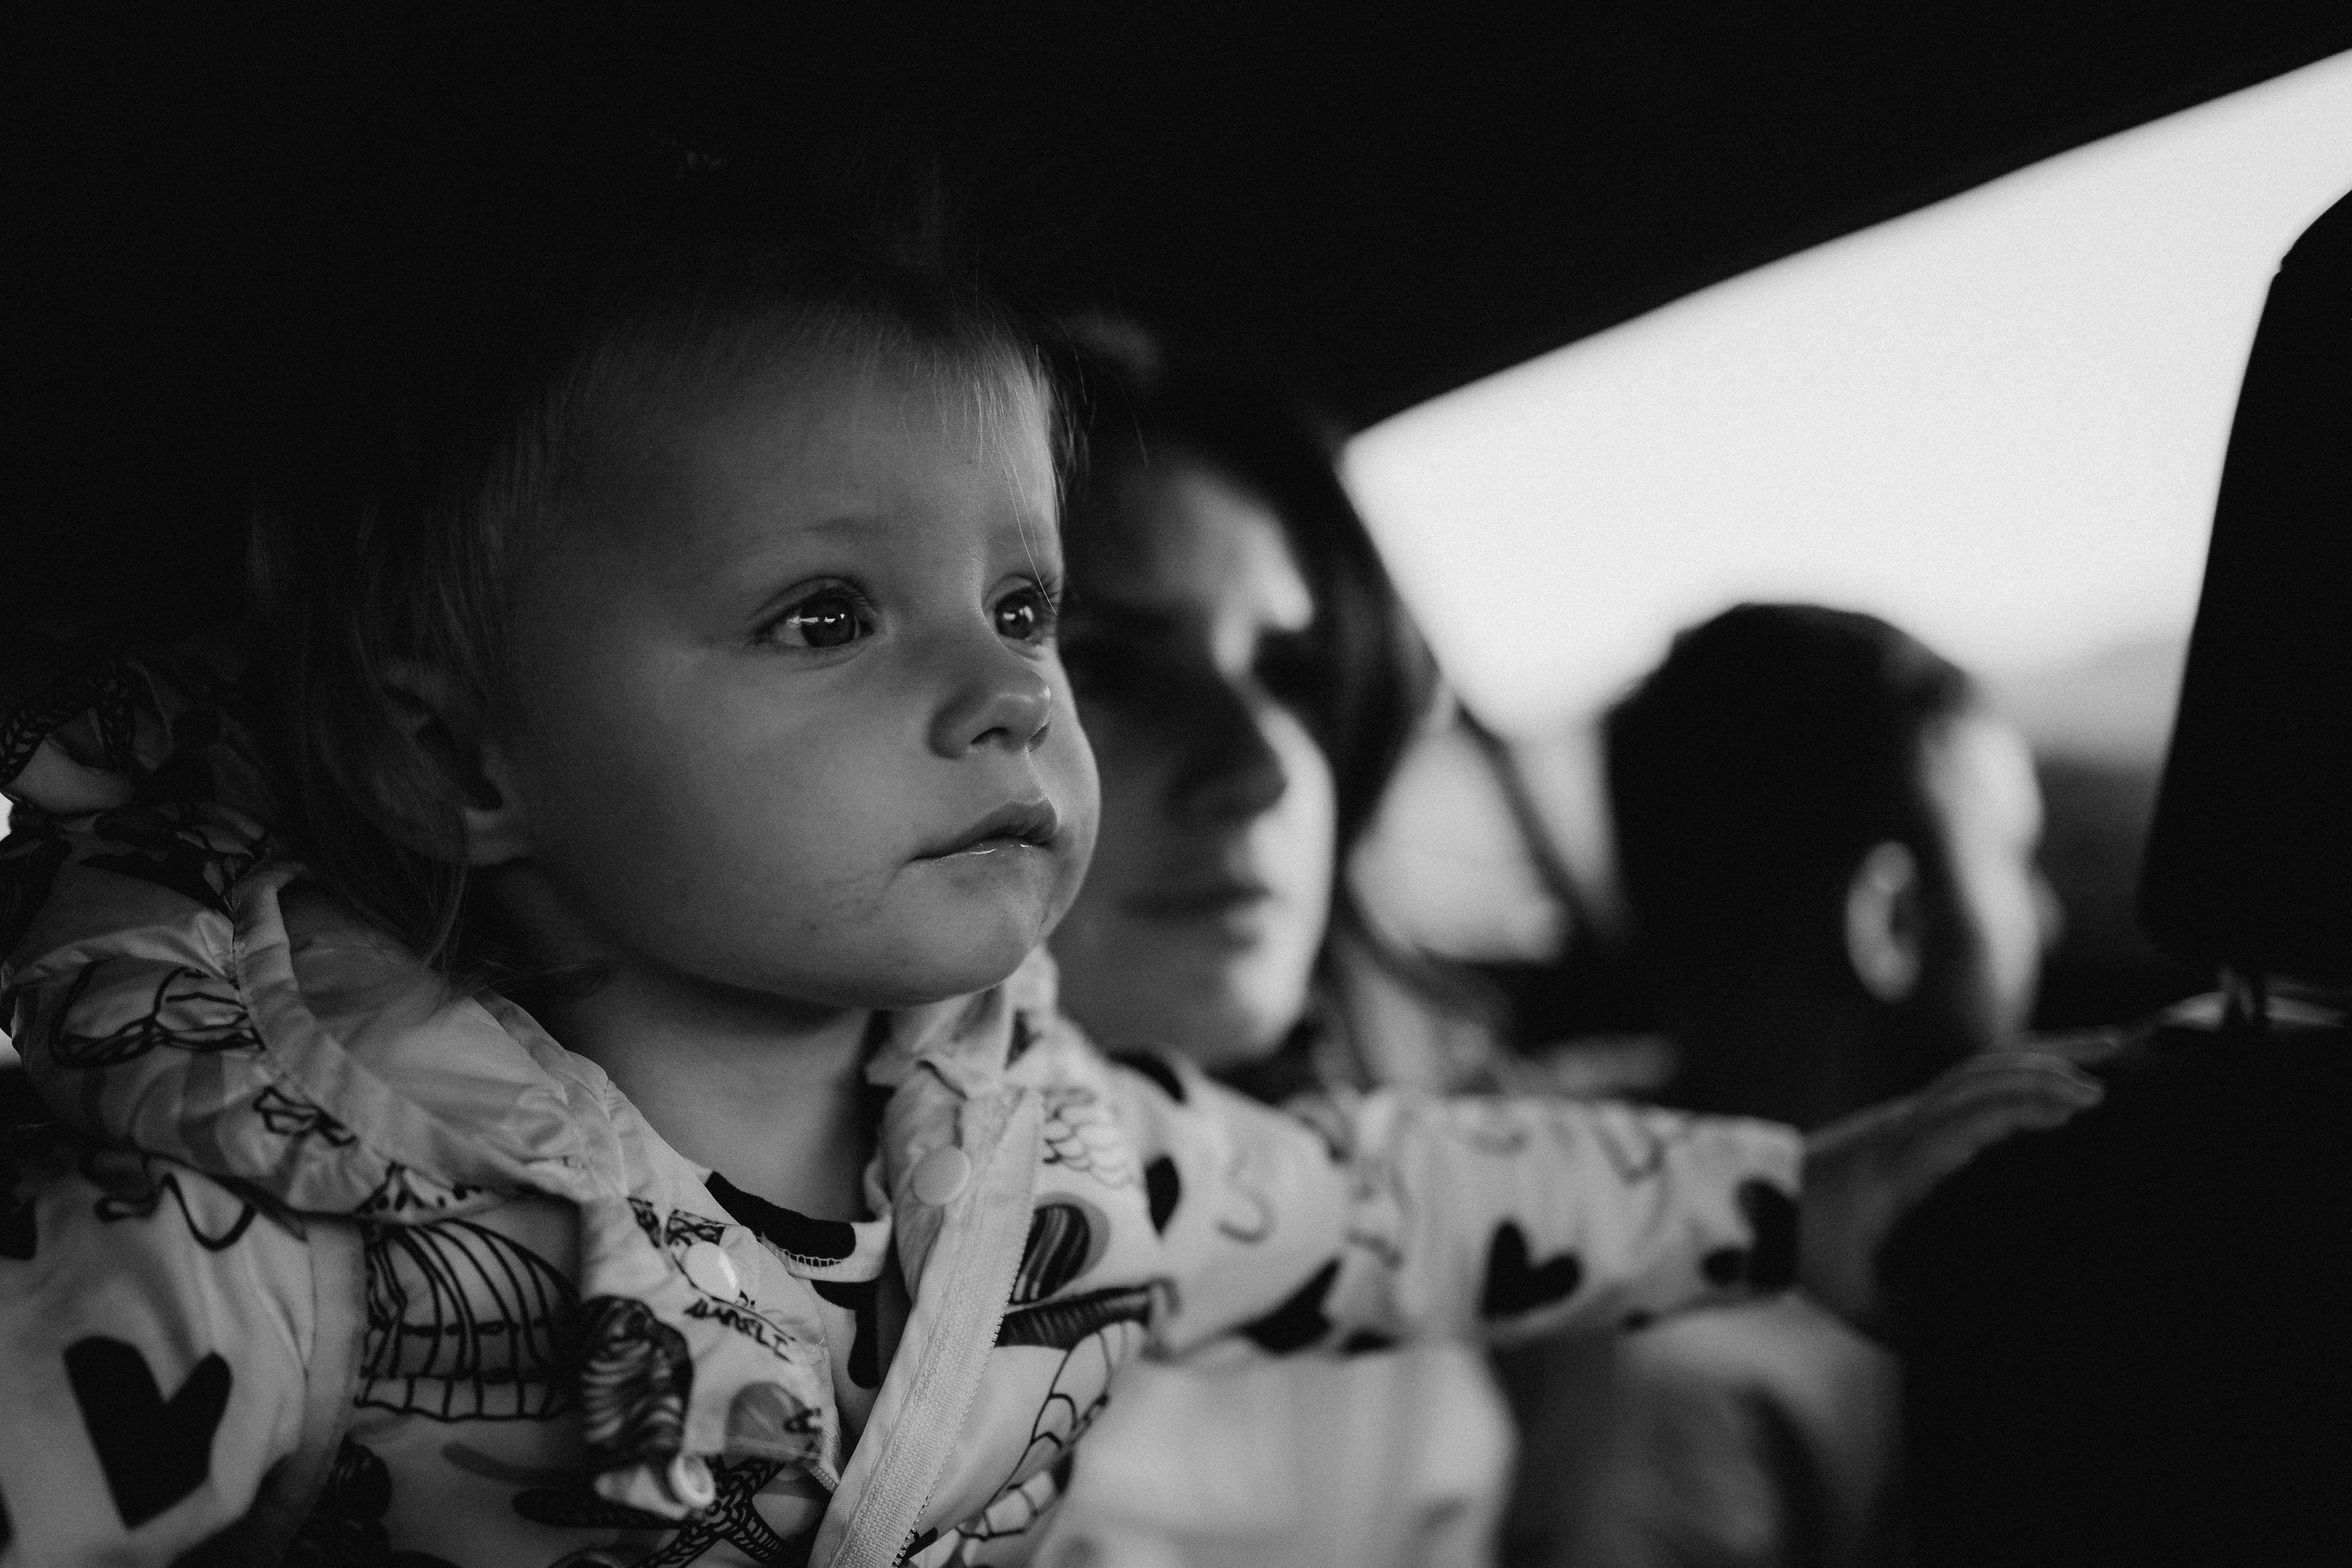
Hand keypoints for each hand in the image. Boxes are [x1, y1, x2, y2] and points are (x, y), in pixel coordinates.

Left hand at [1798, 1048, 2104, 1337]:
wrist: (1761, 1212)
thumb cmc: (1819, 1263)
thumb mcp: (1866, 1306)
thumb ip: (1923, 1330)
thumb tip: (1992, 1356)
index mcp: (1899, 1166)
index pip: (1966, 1120)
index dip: (2019, 1107)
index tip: (2073, 1109)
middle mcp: (1905, 1128)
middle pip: (1980, 1079)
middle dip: (2046, 1075)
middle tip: (2109, 1092)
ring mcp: (1908, 1115)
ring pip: (1979, 1069)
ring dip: (2042, 1059)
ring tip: (2109, 1052)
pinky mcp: (1913, 1117)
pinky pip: (1973, 1079)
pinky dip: (2022, 1067)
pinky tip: (2062, 1067)